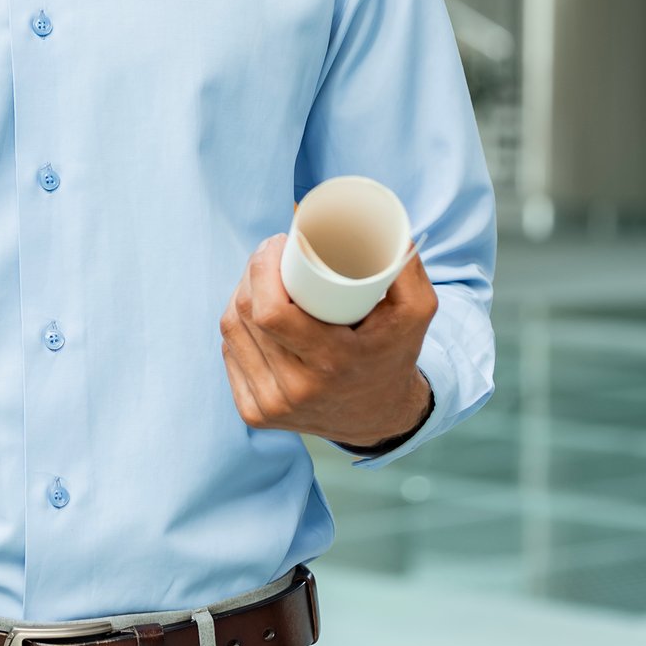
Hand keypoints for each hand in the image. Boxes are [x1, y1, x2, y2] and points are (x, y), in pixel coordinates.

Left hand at [220, 236, 435, 449]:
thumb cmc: (394, 354)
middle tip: (272, 254)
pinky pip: (229, 354)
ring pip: (231, 331)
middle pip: (245, 315)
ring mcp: (271, 407)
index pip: (269, 312)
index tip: (278, 244)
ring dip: (239, 295)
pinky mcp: (254, 415)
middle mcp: (296, 391)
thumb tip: (391, 229)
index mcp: (331, 362)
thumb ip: (407, 267)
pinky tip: (250, 313)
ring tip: (261, 278)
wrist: (380, 417)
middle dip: (251, 273)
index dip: (262, 269)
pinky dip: (236, 327)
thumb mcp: (415, 312)